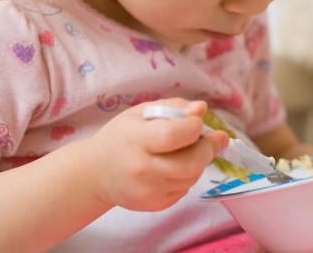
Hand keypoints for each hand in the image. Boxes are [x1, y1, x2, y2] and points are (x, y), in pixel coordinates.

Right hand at [82, 98, 228, 211]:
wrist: (96, 174)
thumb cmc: (121, 137)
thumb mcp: (140, 113)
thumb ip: (173, 106)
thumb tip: (201, 109)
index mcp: (135, 139)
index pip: (173, 135)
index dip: (193, 127)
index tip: (198, 122)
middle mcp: (141, 169)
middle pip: (191, 162)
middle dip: (210, 147)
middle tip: (216, 138)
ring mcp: (148, 191)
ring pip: (192, 176)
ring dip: (200, 161)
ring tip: (189, 149)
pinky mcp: (156, 205)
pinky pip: (185, 189)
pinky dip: (188, 175)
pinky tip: (176, 166)